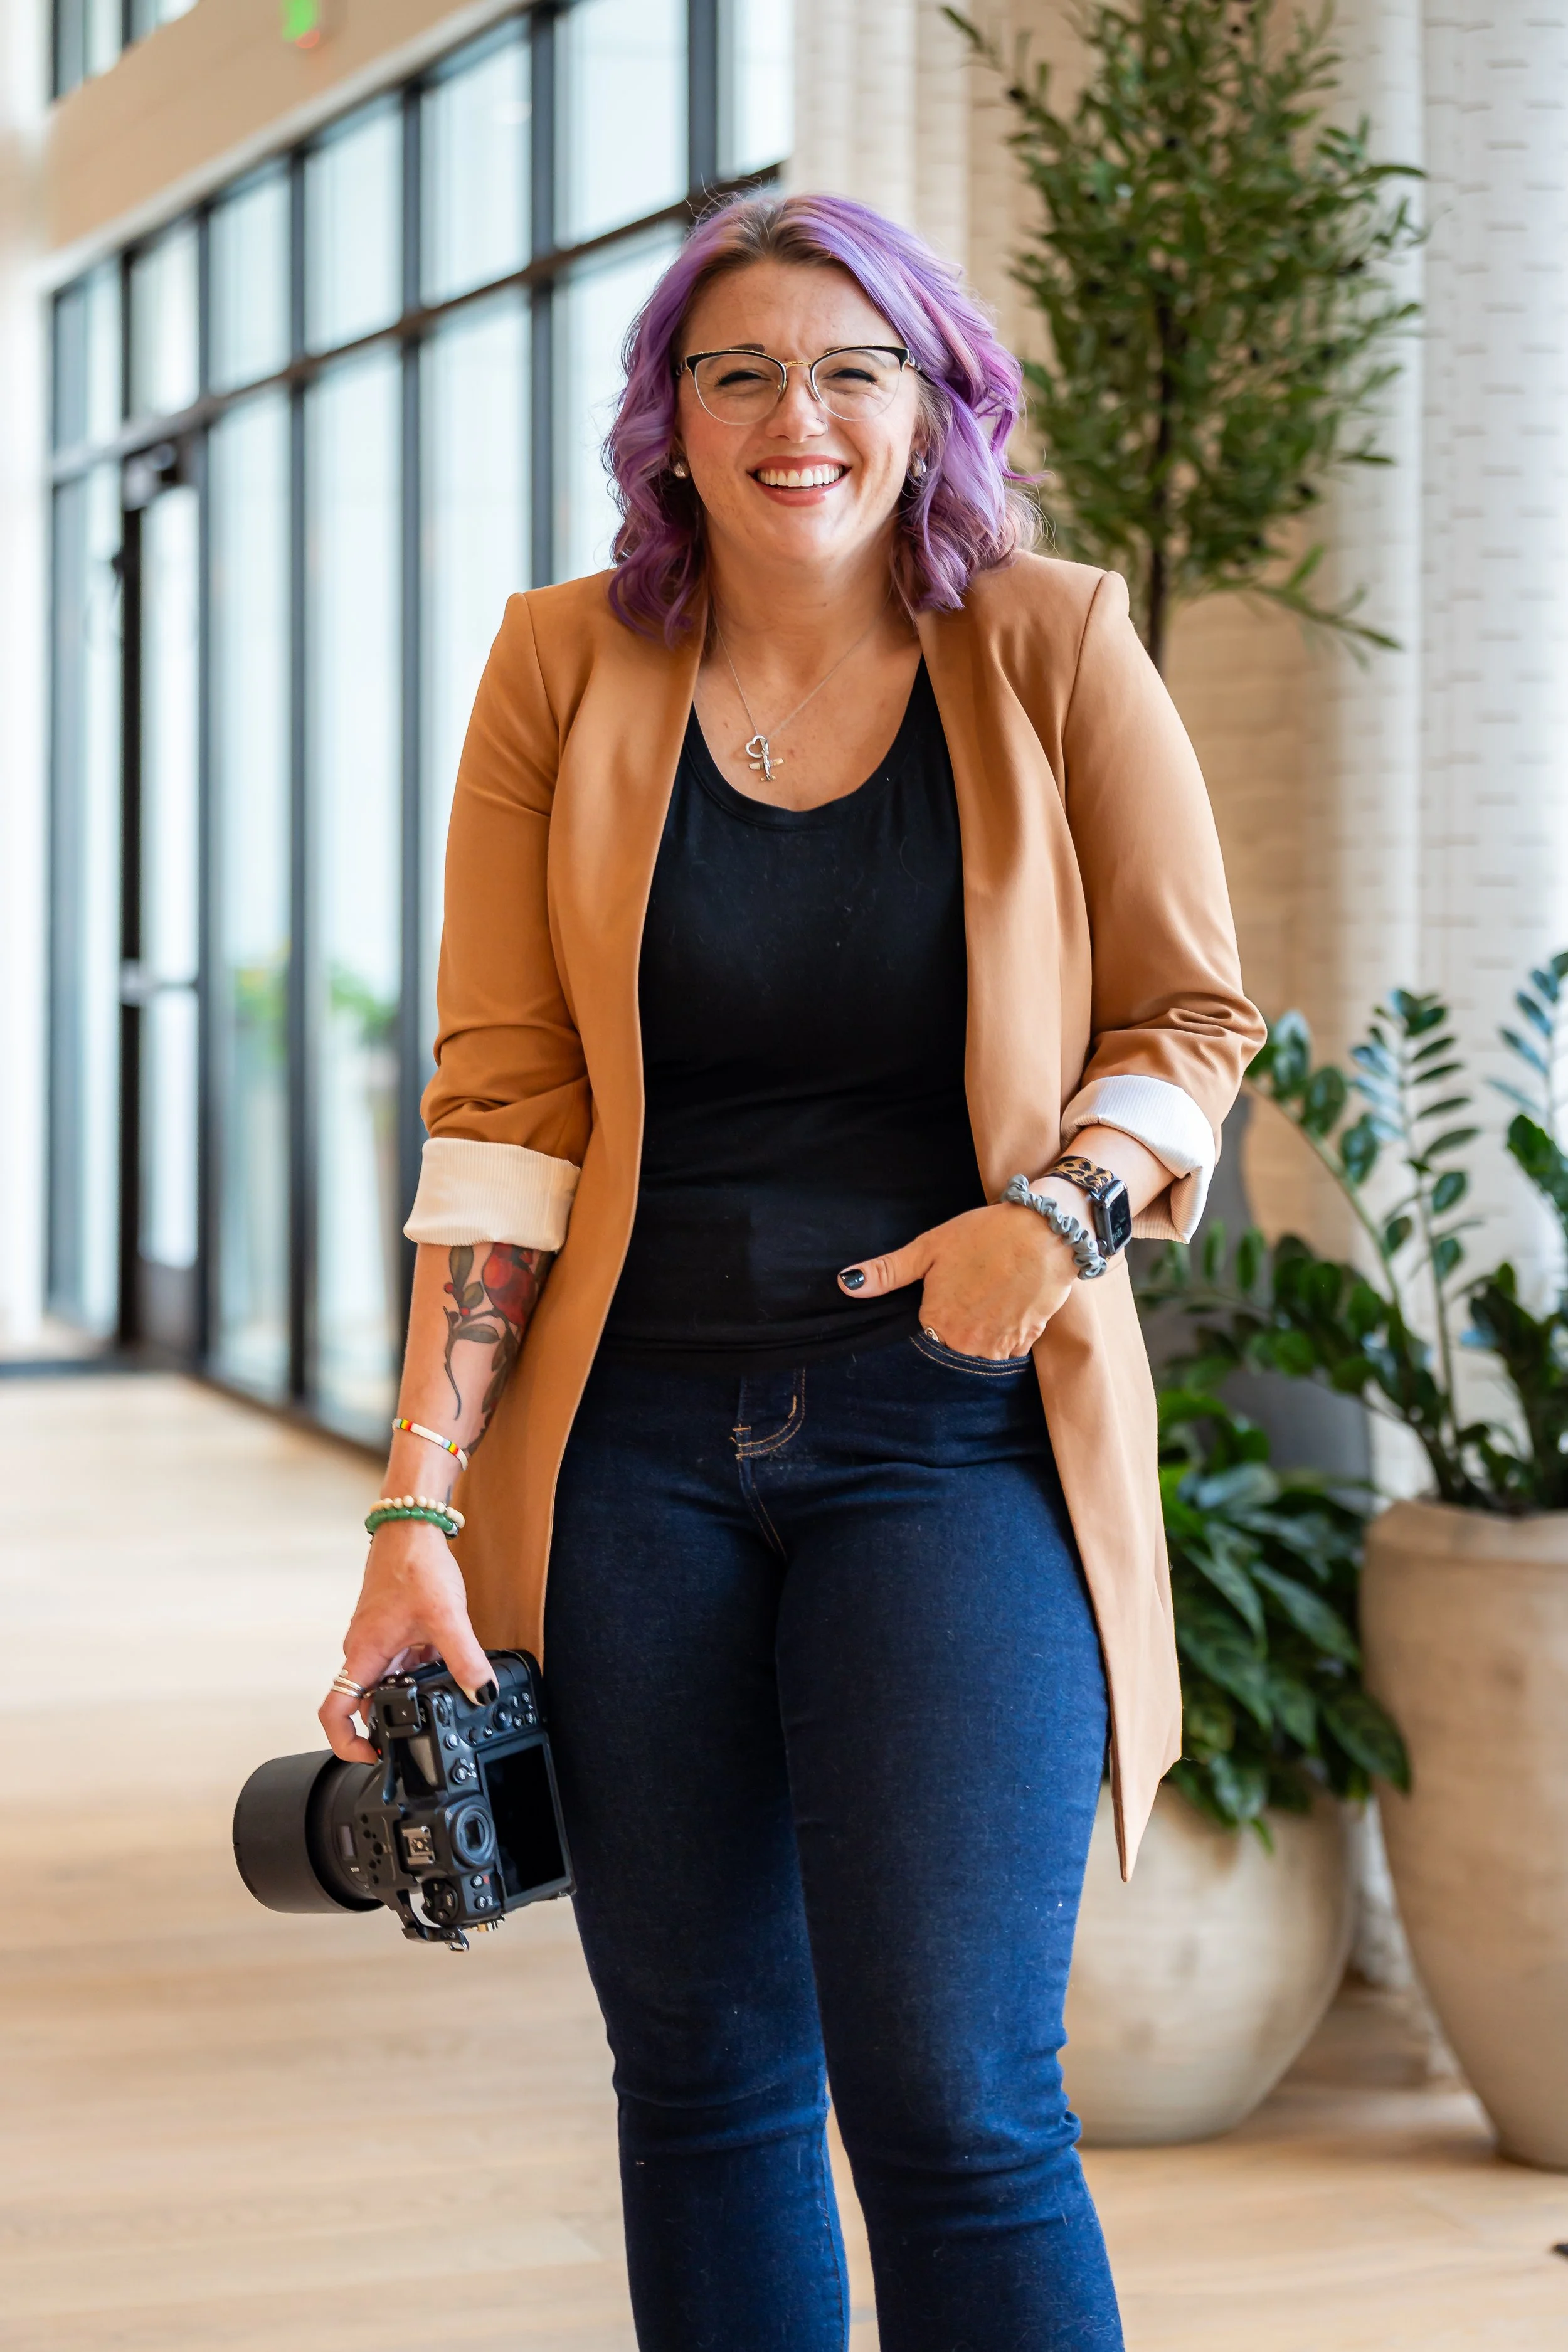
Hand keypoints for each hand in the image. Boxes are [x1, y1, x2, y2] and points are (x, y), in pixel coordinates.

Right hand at [320, 1519, 492, 1763]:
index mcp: (363, 1653)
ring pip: (391, 1679)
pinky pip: (404, 1659)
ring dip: (414, 1689)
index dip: (346, 1744)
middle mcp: (364, 1649)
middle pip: (366, 1701)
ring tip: (444, 1691)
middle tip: (424, 1731)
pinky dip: (424, 1666)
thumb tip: (481, 1693)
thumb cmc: (414, 1563)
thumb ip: (465, 1660)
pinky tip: (449, 1660)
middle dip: (393, 1718)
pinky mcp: (393, 1628)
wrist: (412, 1525)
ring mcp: (377, 1639)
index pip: (334, 1712)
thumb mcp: (446, 1618)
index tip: (372, 1757)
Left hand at [837, 1202, 1077, 1359]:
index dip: (939, 1301)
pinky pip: (1007, 1344)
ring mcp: (997, 1346)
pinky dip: (1008, 1326)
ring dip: (985, 1323)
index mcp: (937, 1322)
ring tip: (995, 1287)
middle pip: (953, 1337)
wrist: (1046, 1231)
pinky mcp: (1025, 1342)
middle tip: (977, 1281)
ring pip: (980, 1343)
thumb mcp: (930, 1247)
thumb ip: (888, 1272)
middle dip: (961, 1315)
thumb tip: (846, 1285)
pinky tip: (1012, 1298)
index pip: (927, 1325)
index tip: (954, 1282)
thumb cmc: (985, 1235)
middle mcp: (964, 1343)